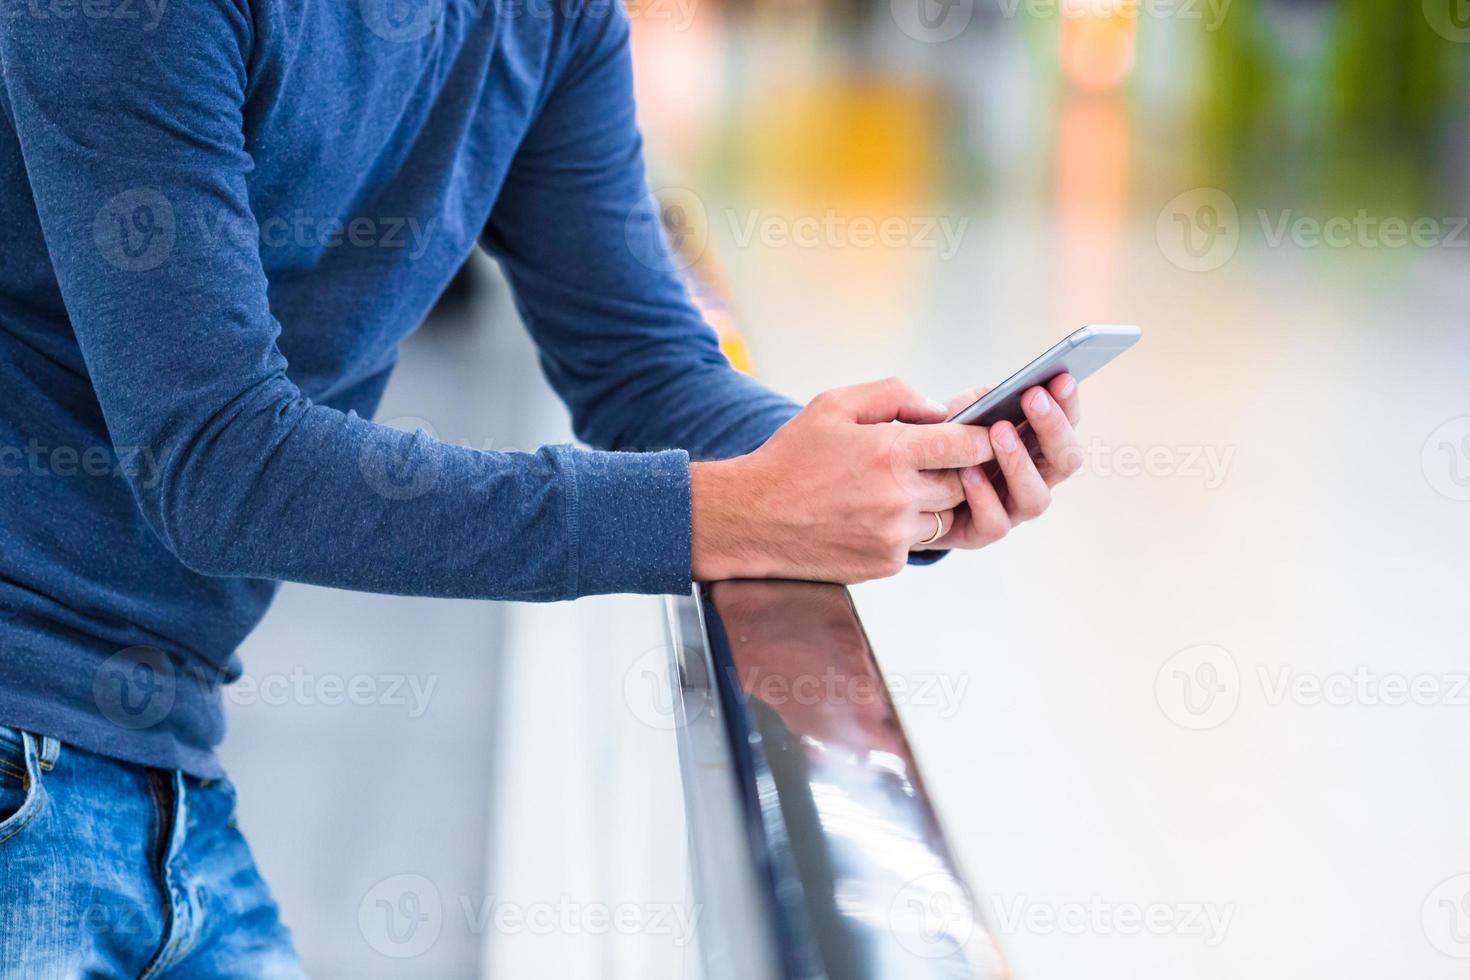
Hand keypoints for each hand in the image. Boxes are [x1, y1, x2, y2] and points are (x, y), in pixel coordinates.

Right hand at [691, 378, 992, 582]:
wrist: (750, 519)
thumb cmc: (790, 458)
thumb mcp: (834, 405)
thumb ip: (894, 394)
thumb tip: (939, 410)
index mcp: (889, 452)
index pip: (967, 446)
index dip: (982, 439)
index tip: (983, 435)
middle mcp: (898, 498)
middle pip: (962, 483)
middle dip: (954, 469)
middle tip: (931, 459)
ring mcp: (894, 537)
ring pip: (944, 516)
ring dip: (932, 501)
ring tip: (894, 487)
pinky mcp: (886, 564)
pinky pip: (918, 543)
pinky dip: (907, 528)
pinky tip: (872, 514)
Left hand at [926, 373, 1083, 549]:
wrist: (909, 488)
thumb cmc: (943, 444)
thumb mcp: (961, 414)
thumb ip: (983, 400)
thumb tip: (1004, 389)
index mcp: (1037, 448)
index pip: (1068, 426)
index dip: (1068, 404)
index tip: (1061, 378)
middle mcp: (1034, 480)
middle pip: (1065, 461)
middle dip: (1053, 428)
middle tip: (1033, 398)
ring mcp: (1012, 510)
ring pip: (1036, 498)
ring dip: (1020, 463)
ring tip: (999, 433)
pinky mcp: (983, 533)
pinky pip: (995, 523)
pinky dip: (984, 497)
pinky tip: (969, 472)